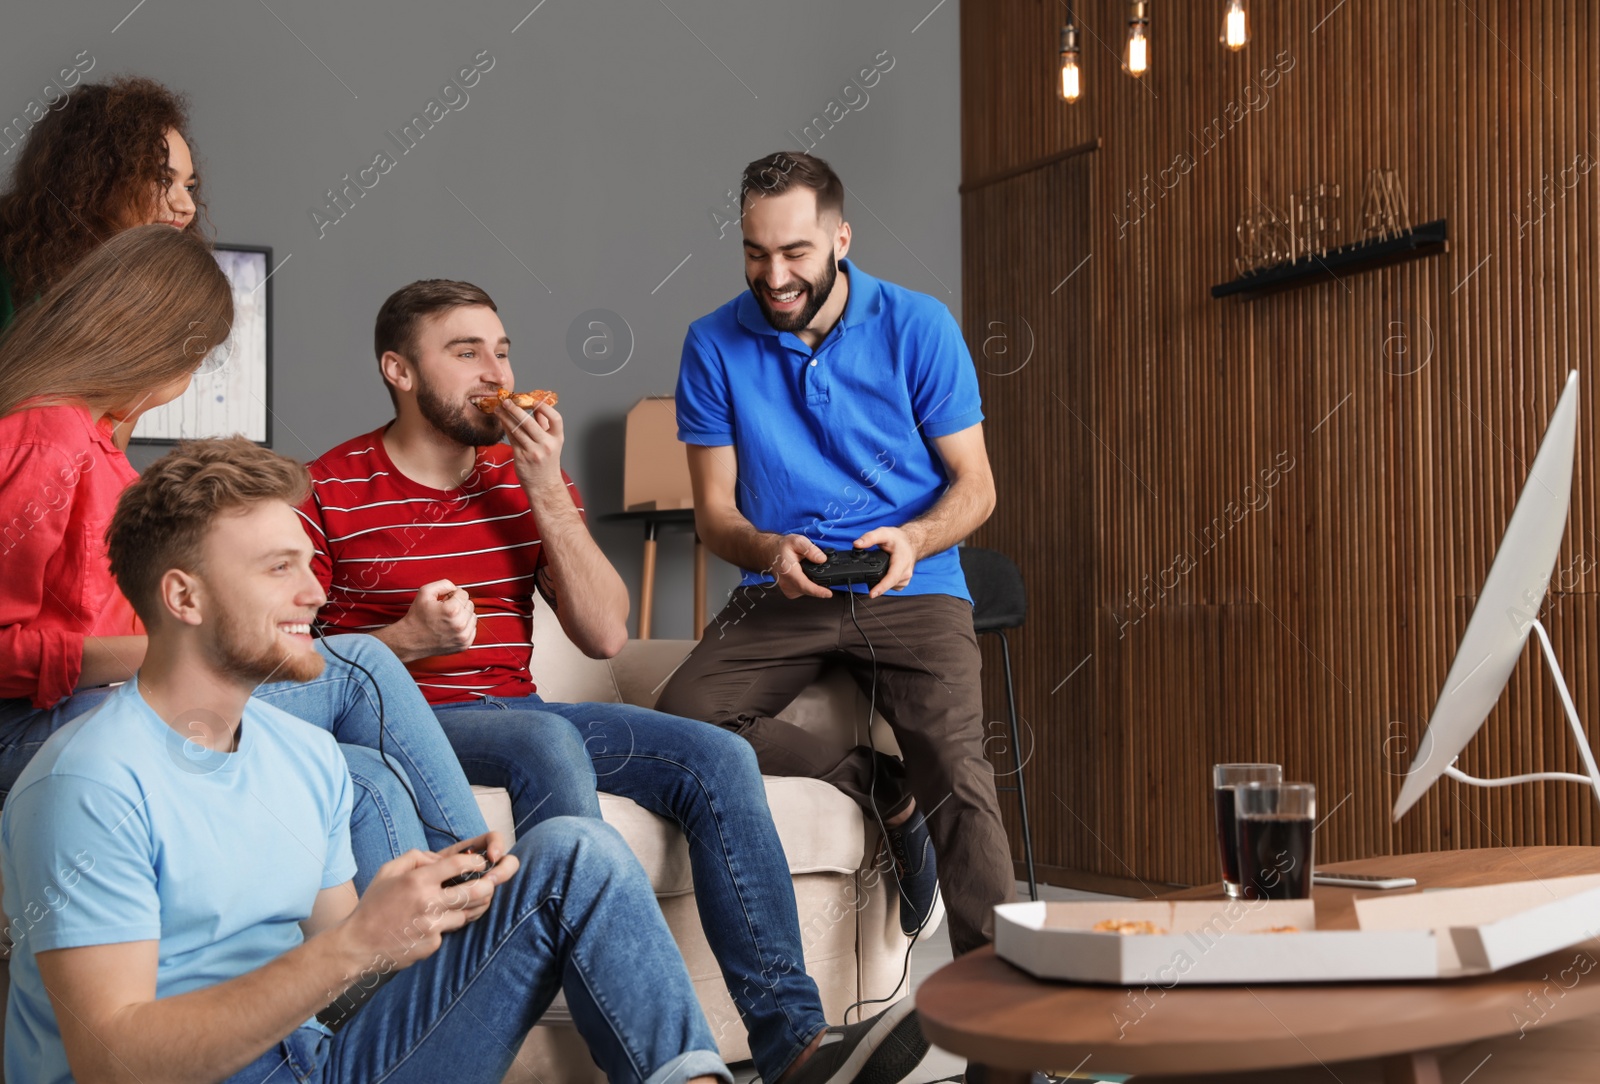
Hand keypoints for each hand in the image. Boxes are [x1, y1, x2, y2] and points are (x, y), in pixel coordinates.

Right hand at [341, 842, 519, 970]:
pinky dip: (445, 926)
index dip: (476, 862)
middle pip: (476, 892)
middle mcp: (428, 903)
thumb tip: (439, 858)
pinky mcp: (432, 944)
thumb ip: (415, 858)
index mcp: (418, 881)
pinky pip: (448, 931)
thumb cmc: (373, 905)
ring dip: (468, 908)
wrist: (358, 945)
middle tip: (489, 884)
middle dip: (489, 886)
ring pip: (466, 914)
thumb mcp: (388, 871)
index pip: (459, 864)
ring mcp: (432, 926)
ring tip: (462, 903)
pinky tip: (429, 925)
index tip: (481, 864)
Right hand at [397, 580, 476, 657]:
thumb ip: (443, 584)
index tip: (444, 600)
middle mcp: (460, 624)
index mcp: (452, 610)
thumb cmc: (417, 617)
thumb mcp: (425, 592)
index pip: (464, 594)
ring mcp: (463, 636)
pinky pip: (473, 629)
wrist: (410, 640)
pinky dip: (465, 626)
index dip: (453, 594)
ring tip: (448, 618)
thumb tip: (455, 588)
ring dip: (463, 615)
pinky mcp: (464, 644)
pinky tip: (452, 626)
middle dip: (458, 604)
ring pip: (473, 616)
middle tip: (444, 609)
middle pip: (470, 604)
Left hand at [498, 399, 564, 496]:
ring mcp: (533, 451)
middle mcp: (546, 445)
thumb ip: (545, 424)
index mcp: (557, 439)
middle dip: (515, 409)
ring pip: (517, 429)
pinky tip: (501, 421)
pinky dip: (506, 428)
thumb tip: (537, 406)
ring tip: (499, 409)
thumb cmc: (547, 462)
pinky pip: (511, 438)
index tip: (534, 400)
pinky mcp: (521, 457)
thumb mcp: (552, 442)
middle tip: (507, 401)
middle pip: (530, 422)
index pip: (556, 419)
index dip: (546, 408)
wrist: (543, 485)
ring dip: (505, 417)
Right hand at [770, 534, 832, 599]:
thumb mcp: (797, 541)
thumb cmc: (782, 547)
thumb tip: (822, 559)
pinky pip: (804, 592)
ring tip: (807, 569)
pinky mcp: (789, 592)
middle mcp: (786, 583)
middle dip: (819, 582)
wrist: (770, 552)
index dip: (817, 591)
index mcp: (788, 571)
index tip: (828, 593)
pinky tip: (804, 576)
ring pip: (807, 591)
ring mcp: (787, 589)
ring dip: (813, 583)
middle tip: (816, 568)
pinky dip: (808, 585)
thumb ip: (810, 550)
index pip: (804, 585)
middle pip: (808, 590)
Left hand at [853, 526, 918, 597]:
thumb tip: (856, 544)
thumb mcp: (883, 533)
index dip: (881, 587)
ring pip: (889, 586)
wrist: (910, 542)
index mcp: (902, 561)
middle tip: (866, 574)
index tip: (872, 594)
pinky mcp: (903, 583)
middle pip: (888, 584)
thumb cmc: (898, 539)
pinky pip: (891, 587)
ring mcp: (906, 579)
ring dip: (880, 582)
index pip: (892, 577)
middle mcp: (906, 572)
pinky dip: (885, 583)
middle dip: (875, 582)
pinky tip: (883, 574)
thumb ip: (870, 538)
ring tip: (877, 570)